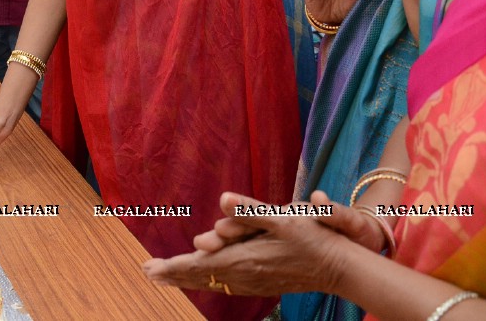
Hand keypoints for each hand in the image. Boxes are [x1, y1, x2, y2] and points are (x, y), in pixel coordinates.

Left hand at [142, 191, 356, 297]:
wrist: (338, 266)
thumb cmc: (312, 238)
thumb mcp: (282, 218)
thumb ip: (250, 211)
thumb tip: (222, 199)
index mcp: (243, 259)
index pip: (198, 265)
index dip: (172, 267)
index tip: (149, 267)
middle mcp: (244, 275)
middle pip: (200, 277)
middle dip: (172, 275)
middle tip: (147, 272)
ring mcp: (253, 283)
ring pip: (212, 283)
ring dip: (186, 279)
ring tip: (165, 277)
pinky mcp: (261, 284)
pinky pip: (226, 285)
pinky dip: (206, 282)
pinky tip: (202, 279)